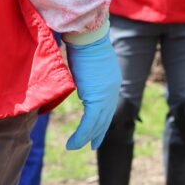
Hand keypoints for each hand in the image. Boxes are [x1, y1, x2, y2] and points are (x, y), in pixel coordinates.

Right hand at [64, 29, 120, 150]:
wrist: (87, 36)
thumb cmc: (82, 44)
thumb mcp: (84, 65)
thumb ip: (84, 78)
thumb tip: (75, 83)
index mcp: (111, 82)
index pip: (108, 106)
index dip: (103, 119)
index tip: (98, 129)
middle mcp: (112, 90)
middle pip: (106, 117)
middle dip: (99, 133)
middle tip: (93, 145)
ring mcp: (106, 95)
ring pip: (98, 123)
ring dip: (86, 137)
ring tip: (76, 147)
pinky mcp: (97, 97)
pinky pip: (90, 122)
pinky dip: (82, 135)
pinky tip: (73, 144)